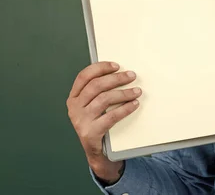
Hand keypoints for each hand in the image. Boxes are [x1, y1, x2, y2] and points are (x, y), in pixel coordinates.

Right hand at [66, 62, 141, 182]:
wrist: (96, 151)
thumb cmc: (98, 122)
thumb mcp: (94, 105)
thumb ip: (100, 91)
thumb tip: (121, 72)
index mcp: (74, 97)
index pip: (84, 76)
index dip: (100, 68)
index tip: (117, 65)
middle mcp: (74, 107)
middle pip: (95, 86)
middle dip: (116, 78)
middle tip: (131, 75)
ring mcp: (81, 120)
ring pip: (104, 99)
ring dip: (123, 93)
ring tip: (137, 91)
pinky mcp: (90, 133)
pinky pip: (111, 117)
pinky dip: (125, 108)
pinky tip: (134, 104)